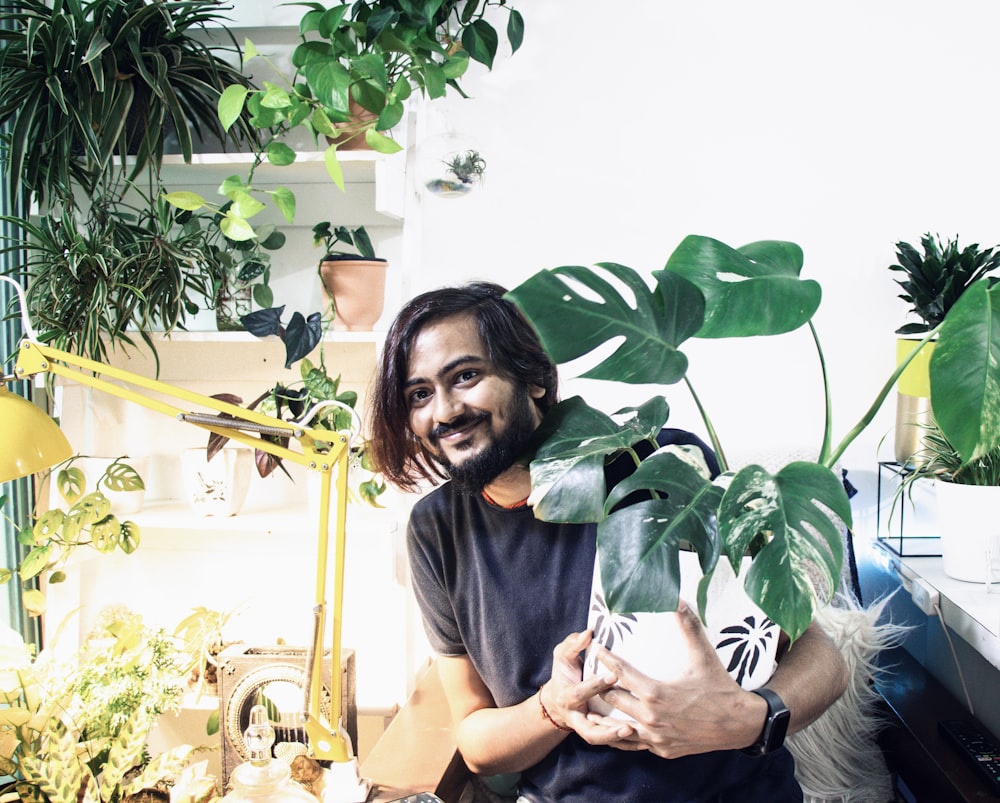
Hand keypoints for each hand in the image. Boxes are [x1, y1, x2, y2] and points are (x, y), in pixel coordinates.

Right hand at [539, 630, 637, 744]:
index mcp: (566, 697)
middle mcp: (575, 717)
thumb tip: (589, 633)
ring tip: (634, 733)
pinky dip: (624, 744)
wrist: (557, 701)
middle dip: (608, 726)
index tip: (614, 675)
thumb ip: (573, 644)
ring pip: (599, 739)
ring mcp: (585, 728)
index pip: (580, 693)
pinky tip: (643, 742)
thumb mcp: (562, 656)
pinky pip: (608, 744)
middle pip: (589, 728)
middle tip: (630, 721)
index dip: (596, 685)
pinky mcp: (596, 733)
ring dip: (616, 738)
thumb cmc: (563, 673)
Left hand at [587, 600, 766, 757]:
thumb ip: (689, 627)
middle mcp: (651, 717)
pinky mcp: (663, 749)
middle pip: (613, 699)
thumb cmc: (719, 688)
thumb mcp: (703, 656)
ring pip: (617, 728)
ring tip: (590, 708)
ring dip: (604, 716)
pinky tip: (615, 731)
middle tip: (591, 676)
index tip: (596, 649)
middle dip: (601, 687)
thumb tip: (679, 600)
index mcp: (656, 693)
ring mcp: (657, 737)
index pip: (620, 673)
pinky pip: (635, 744)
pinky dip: (623, 736)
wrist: (739, 724)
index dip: (606, 659)